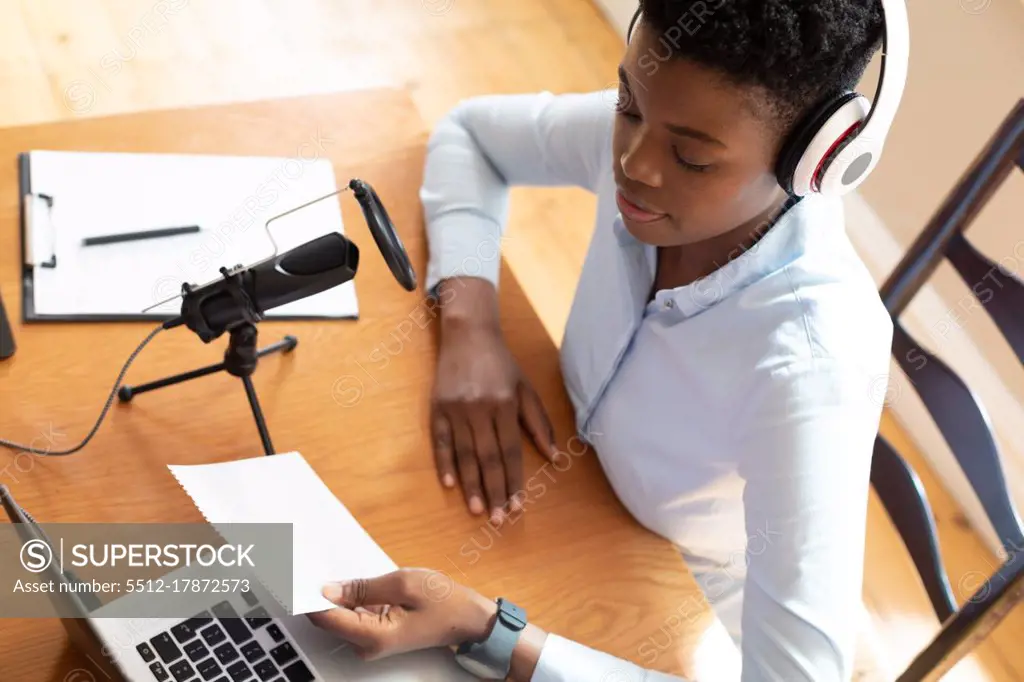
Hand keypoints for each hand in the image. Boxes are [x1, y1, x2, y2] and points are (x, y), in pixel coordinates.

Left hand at [307, 569, 496, 660]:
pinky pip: (353, 615)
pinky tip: (349, 582)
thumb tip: (327, 590)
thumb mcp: (403, 584)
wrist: (468, 618)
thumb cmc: (443, 601)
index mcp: (371, 637)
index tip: (290, 576)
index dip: (304, 596)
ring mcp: (371, 642)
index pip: (324, 618)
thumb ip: (362, 588)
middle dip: (317, 592)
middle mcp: (366, 646)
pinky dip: (348, 598)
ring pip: (340, 615)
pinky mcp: (377, 634)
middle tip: (302, 563)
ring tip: (324, 568)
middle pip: (328, 619)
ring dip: (333, 594)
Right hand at [431, 308, 556, 523]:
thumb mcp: (527, 389)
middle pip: (488, 458)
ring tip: (477, 510)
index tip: (519, 507)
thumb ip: (540, 424)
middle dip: (494, 491)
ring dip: (471, 485)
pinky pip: (440, 441)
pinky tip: (450, 484)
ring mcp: (456, 409)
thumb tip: (556, 459)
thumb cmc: (502, 364)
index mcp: (506, 405)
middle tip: (499, 520)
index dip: (515, 481)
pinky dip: (444, 463)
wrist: (468, 334)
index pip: (511, 451)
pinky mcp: (437, 407)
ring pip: (465, 454)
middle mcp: (481, 409)